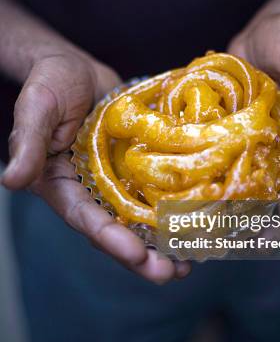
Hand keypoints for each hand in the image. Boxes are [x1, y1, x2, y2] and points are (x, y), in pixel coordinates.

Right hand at [1, 52, 190, 282]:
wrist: (77, 68)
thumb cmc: (51, 82)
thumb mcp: (36, 106)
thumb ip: (28, 142)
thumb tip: (11, 181)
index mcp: (62, 184)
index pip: (85, 218)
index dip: (111, 238)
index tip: (137, 255)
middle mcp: (91, 190)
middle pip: (116, 230)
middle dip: (143, 257)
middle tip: (172, 273)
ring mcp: (116, 181)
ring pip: (140, 220)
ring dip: (164, 243)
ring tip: (191, 262)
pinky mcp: (137, 168)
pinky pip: (156, 194)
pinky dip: (174, 211)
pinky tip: (198, 224)